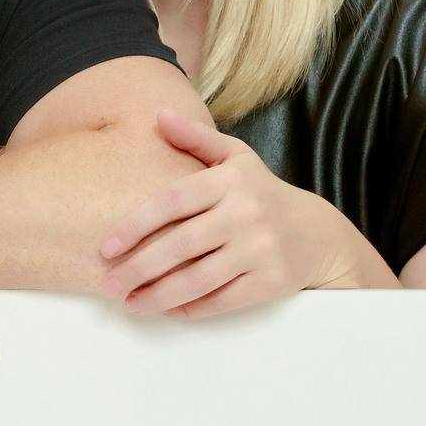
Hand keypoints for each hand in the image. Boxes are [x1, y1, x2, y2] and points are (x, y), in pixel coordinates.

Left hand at [97, 110, 351, 318]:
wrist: (318, 233)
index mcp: (229, 180)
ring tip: (129, 304)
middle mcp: (245, 213)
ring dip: (159, 295)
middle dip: (138, 268)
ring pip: (199, 278)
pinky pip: (224, 300)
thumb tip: (160, 115)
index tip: (107, 246)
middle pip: (180, 244)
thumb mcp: (235, 157)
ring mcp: (261, 249)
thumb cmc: (262, 191)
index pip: (171, 202)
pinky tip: (167, 310)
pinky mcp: (273, 281)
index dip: (135, 225)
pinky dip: (193, 308)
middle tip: (108, 283)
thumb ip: (196, 138)